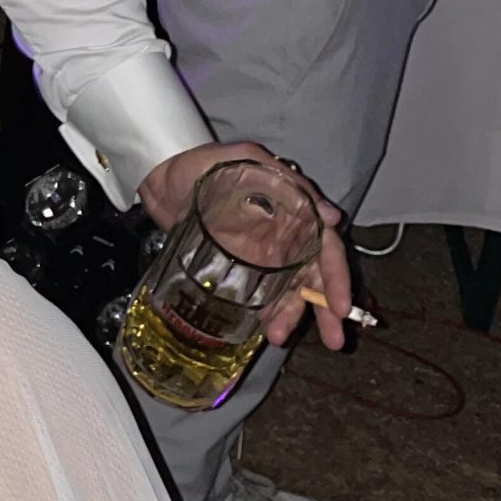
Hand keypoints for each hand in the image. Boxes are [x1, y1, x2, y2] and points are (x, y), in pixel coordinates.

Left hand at [137, 139, 351, 351]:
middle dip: (325, 310)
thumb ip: (288, 184)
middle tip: (334, 340)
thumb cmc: (205, 162)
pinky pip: (258, 294)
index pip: (325, 247)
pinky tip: (263, 330)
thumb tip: (331, 215)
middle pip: (312, 276)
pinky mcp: (236, 267)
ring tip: (278, 337)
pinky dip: (265, 313)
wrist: (160, 175)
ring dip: (289, 316)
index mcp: (294, 212)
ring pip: (287, 290)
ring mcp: (260, 255)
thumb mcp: (247, 160)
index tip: (341, 308)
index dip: (336, 277)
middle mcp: (283, 237)